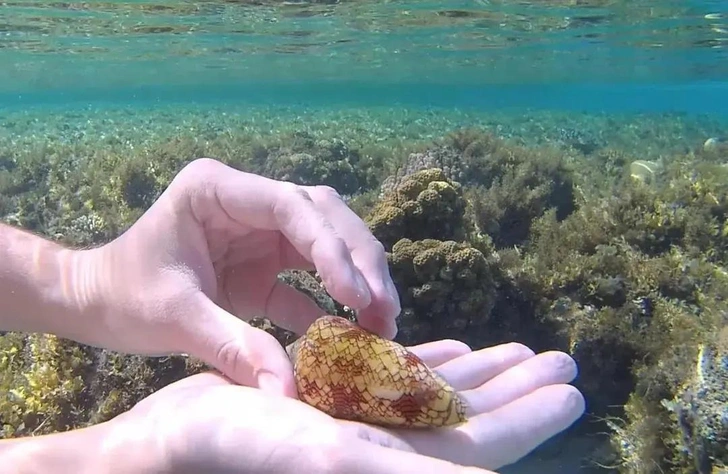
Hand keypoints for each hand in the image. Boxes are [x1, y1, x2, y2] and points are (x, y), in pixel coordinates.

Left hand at [83, 158, 400, 394]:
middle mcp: (246, 201)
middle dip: (359, 261)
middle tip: (386, 309)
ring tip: (382, 320)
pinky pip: (307, 279)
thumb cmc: (122, 296)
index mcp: (218, 190)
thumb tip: (286, 392)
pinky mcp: (264, 263)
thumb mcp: (175, 318)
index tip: (357, 294)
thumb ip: (233, 347)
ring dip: (357, 279)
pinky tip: (351, 333)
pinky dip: (330, 305)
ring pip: (327, 243)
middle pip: (323, 217)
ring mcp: (259, 231)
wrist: (97, 303)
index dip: (331, 247)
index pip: (291, 206)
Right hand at [103, 340, 583, 473]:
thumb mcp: (333, 457)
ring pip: (437, 394)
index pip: (480, 444)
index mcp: (392, 466)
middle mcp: (384, 450)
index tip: (575, 390)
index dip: (530, 419)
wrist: (170, 442)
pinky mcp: (334, 401)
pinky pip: (393, 379)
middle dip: (517, 389)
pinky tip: (453, 347)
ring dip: (481, 371)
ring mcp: (360, 424)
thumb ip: (418, 473)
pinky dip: (426, 361)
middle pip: (468, 419)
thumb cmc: (237, 451)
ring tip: (524, 349)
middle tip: (564, 360)